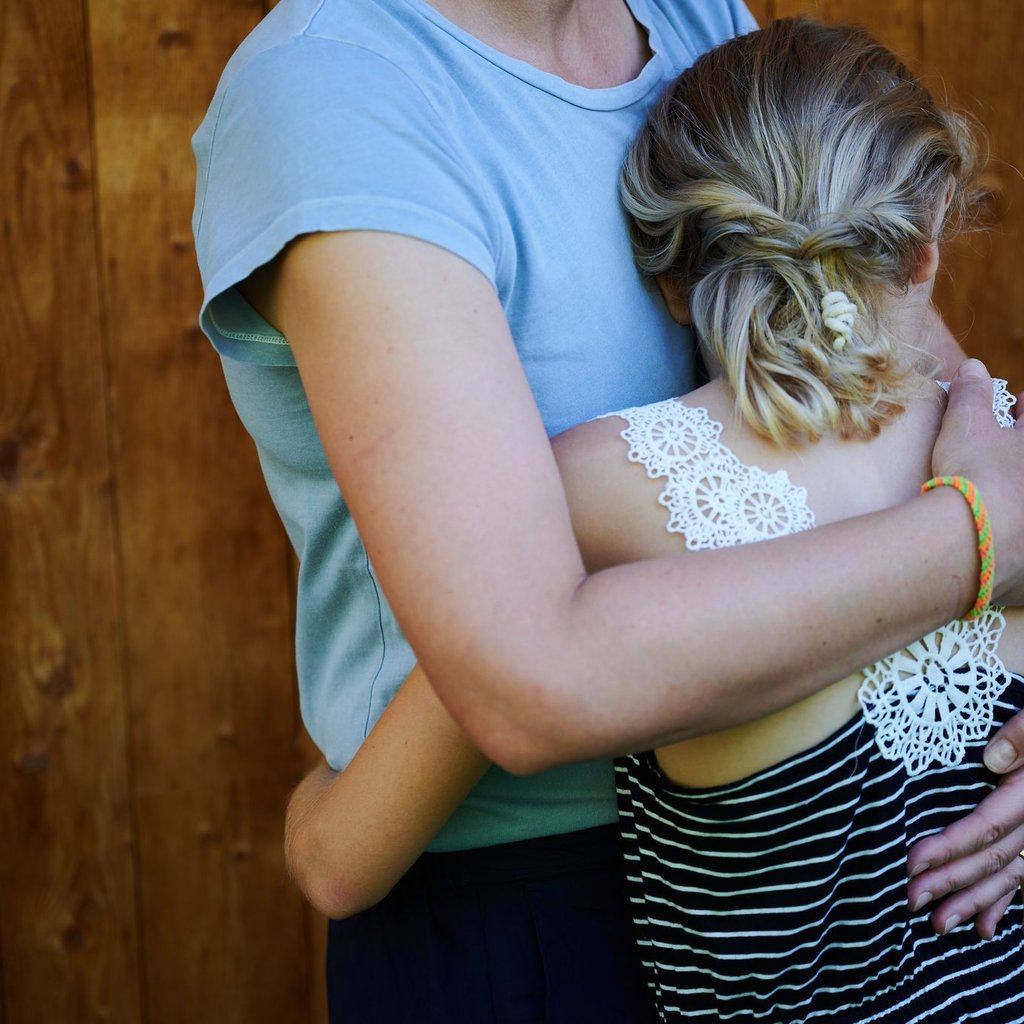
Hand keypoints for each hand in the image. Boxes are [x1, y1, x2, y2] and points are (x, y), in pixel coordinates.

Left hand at [907, 764, 1023, 937]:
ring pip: (1009, 878)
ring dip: (974, 903)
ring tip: (939, 925)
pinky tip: (986, 928)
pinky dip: (1005, 904)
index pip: (985, 827)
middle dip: (950, 883)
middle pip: (991, 859)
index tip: (912, 863)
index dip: (948, 848)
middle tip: (911, 902)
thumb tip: (992, 760)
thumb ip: (1022, 737)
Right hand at [932, 359, 1023, 606]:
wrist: (971, 544)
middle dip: (1017, 459)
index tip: (1017, 412)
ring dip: (1015, 499)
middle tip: (1005, 456)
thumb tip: (973, 367)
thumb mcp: (968, 424)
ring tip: (1002, 499)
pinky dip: (1016, 548)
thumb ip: (973, 393)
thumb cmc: (975, 476)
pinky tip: (1004, 545)